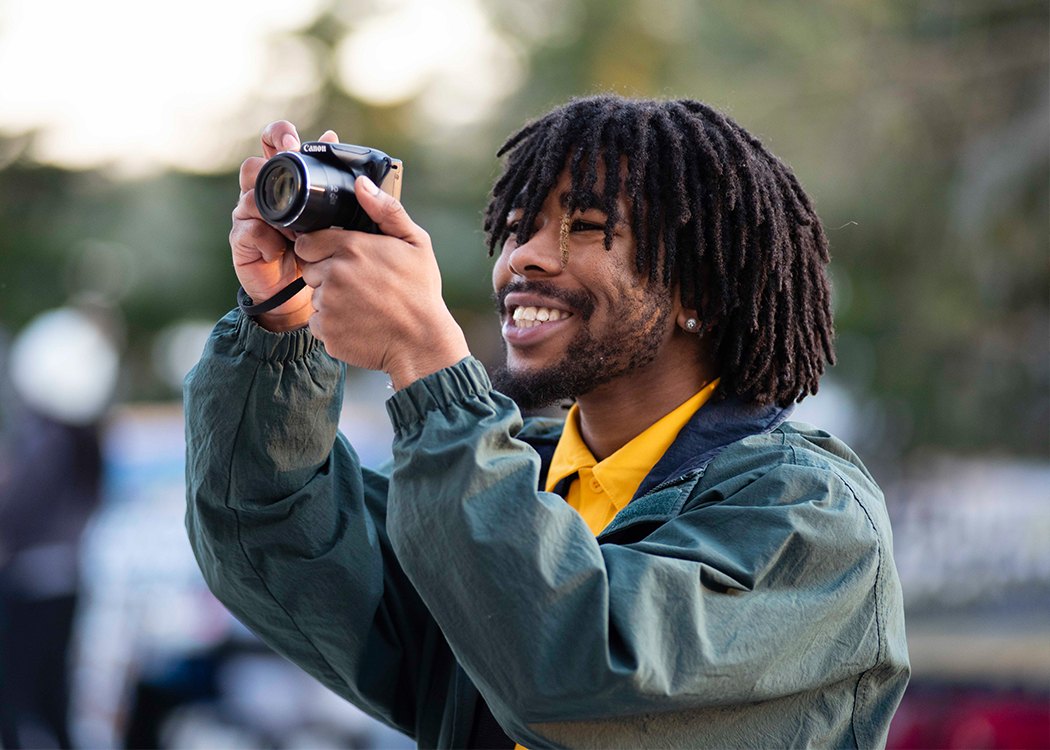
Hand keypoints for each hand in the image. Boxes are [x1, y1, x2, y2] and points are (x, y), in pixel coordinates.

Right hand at [229, 122, 338, 331]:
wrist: (297, 293)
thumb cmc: (314, 248)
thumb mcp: (326, 212)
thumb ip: (326, 177)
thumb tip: (330, 136)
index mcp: (280, 179)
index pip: (270, 144)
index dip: (276, 135)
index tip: (292, 140)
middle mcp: (259, 193)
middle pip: (252, 166)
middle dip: (269, 165)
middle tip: (290, 172)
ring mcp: (246, 216)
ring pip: (250, 197)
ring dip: (276, 210)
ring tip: (296, 227)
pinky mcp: (241, 241)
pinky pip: (250, 230)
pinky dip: (268, 238)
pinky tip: (281, 248)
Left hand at [297, 175, 469, 387]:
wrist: (422, 343)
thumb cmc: (420, 292)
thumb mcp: (416, 243)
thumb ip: (387, 210)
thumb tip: (362, 183)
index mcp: (352, 247)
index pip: (308, 241)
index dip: (321, 250)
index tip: (340, 259)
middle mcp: (335, 273)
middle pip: (310, 269)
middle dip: (328, 275)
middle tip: (359, 285)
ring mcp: (328, 304)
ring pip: (315, 297)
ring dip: (331, 301)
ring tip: (363, 306)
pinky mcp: (326, 331)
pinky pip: (317, 324)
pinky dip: (333, 326)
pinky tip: (358, 324)